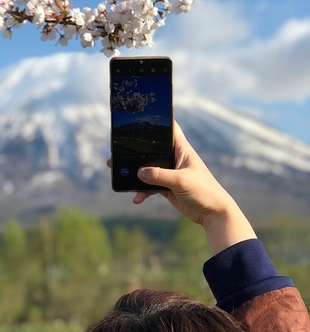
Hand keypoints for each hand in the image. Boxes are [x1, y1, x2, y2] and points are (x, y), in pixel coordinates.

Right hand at [129, 123, 255, 254]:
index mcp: (182, 149)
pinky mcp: (167, 187)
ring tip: (117, 173)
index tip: (139, 117)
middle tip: (116, 150)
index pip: (169, 128)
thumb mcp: (180, 181)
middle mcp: (175, 158)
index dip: (157, 121)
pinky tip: (136, 198)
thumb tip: (138, 172)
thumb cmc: (204, 191)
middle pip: (152, 149)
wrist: (213, 214)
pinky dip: (142, 191)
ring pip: (147, 168)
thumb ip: (159, 175)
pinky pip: (149, 186)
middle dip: (135, 150)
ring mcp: (170, 172)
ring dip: (133, 172)